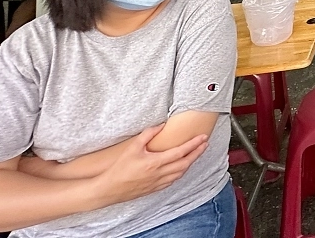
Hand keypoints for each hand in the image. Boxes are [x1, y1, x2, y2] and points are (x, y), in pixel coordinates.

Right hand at [91, 125, 207, 206]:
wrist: (110, 189)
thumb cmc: (120, 168)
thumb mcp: (133, 147)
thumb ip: (148, 134)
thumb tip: (161, 126)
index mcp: (155, 162)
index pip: (180, 152)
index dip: (194, 144)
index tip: (203, 138)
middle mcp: (160, 174)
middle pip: (185, 163)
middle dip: (197, 153)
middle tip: (205, 144)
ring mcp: (158, 183)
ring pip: (181, 173)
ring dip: (190, 163)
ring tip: (196, 153)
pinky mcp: (155, 189)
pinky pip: (173, 180)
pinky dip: (181, 172)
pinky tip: (182, 167)